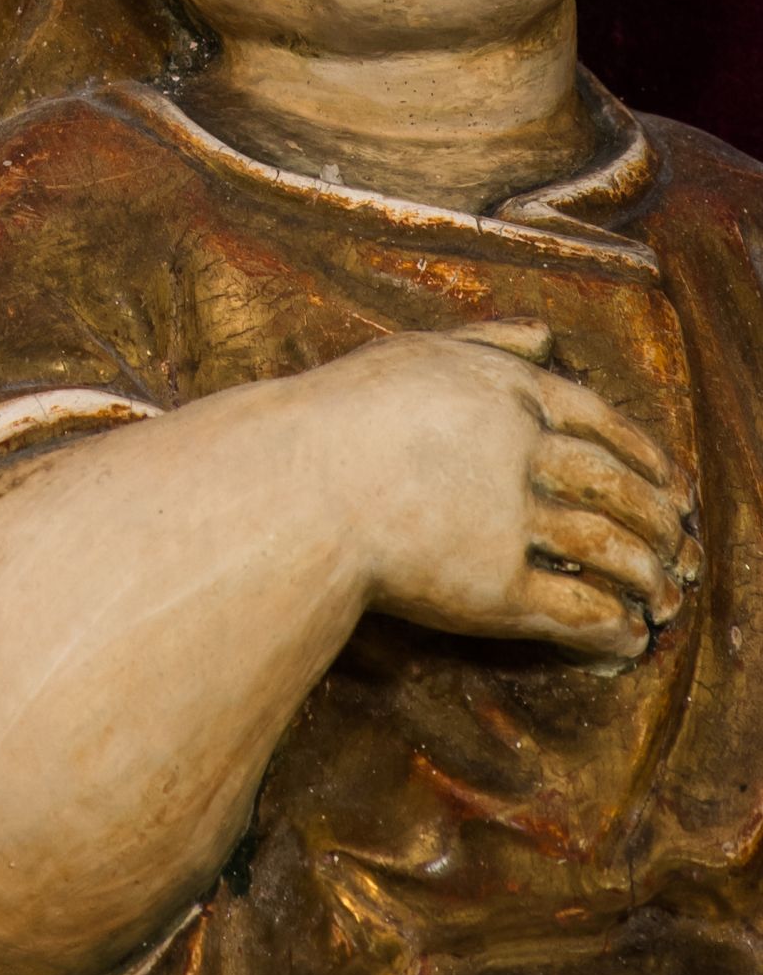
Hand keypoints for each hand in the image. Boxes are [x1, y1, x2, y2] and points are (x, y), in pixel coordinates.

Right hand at [303, 320, 694, 662]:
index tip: (672, 484)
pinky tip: (624, 639)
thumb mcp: (417, 354)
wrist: (292, 483)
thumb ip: (487, 342)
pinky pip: (576, 608)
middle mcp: (519, 447)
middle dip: (660, 523)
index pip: (603, 422)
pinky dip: (612, 627)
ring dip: (648, 579)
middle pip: (617, 486)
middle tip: (683, 549)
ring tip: (662, 600)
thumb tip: (546, 336)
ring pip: (609, 549)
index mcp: (508, 389)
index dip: (648, 456)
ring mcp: (508, 516)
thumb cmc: (342, 415)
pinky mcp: (494, 583)